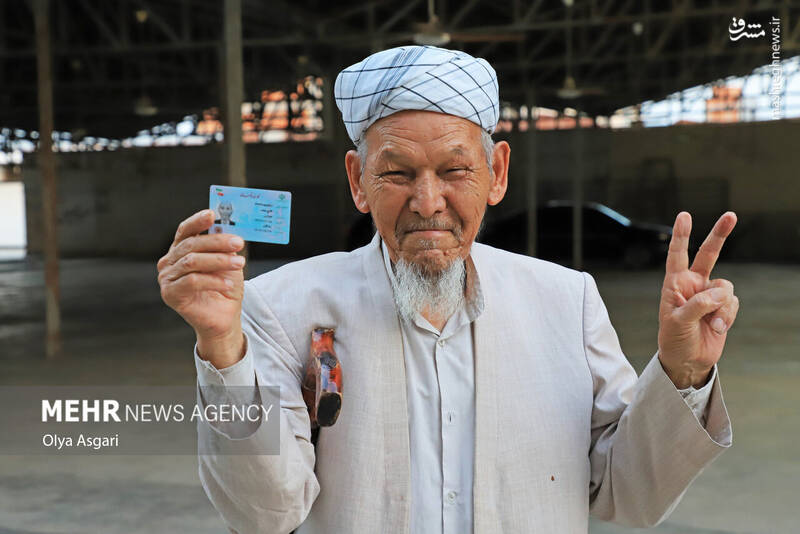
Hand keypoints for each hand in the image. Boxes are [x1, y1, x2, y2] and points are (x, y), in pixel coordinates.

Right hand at [157, 209, 246, 368]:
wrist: (223, 317)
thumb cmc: (224, 287)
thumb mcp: (228, 262)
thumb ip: (225, 246)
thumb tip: (228, 228)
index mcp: (181, 250)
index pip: (185, 230)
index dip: (197, 220)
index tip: (212, 214)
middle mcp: (169, 261)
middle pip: (191, 244)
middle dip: (217, 241)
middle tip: (238, 242)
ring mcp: (167, 278)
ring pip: (192, 261)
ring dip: (219, 260)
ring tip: (239, 263)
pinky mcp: (170, 294)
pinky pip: (192, 281)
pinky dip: (213, 280)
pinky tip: (228, 283)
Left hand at [657, 211, 739, 388]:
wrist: (688, 360)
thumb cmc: (674, 340)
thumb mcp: (678, 322)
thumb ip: (697, 305)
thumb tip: (719, 293)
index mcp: (674, 284)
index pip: (677, 255)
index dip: (681, 235)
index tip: (684, 215)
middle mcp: (693, 284)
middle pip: (708, 254)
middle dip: (720, 234)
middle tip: (731, 215)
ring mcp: (710, 295)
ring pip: (726, 287)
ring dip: (722, 307)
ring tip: (712, 323)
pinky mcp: (724, 307)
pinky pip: (733, 302)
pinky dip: (728, 315)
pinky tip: (718, 328)